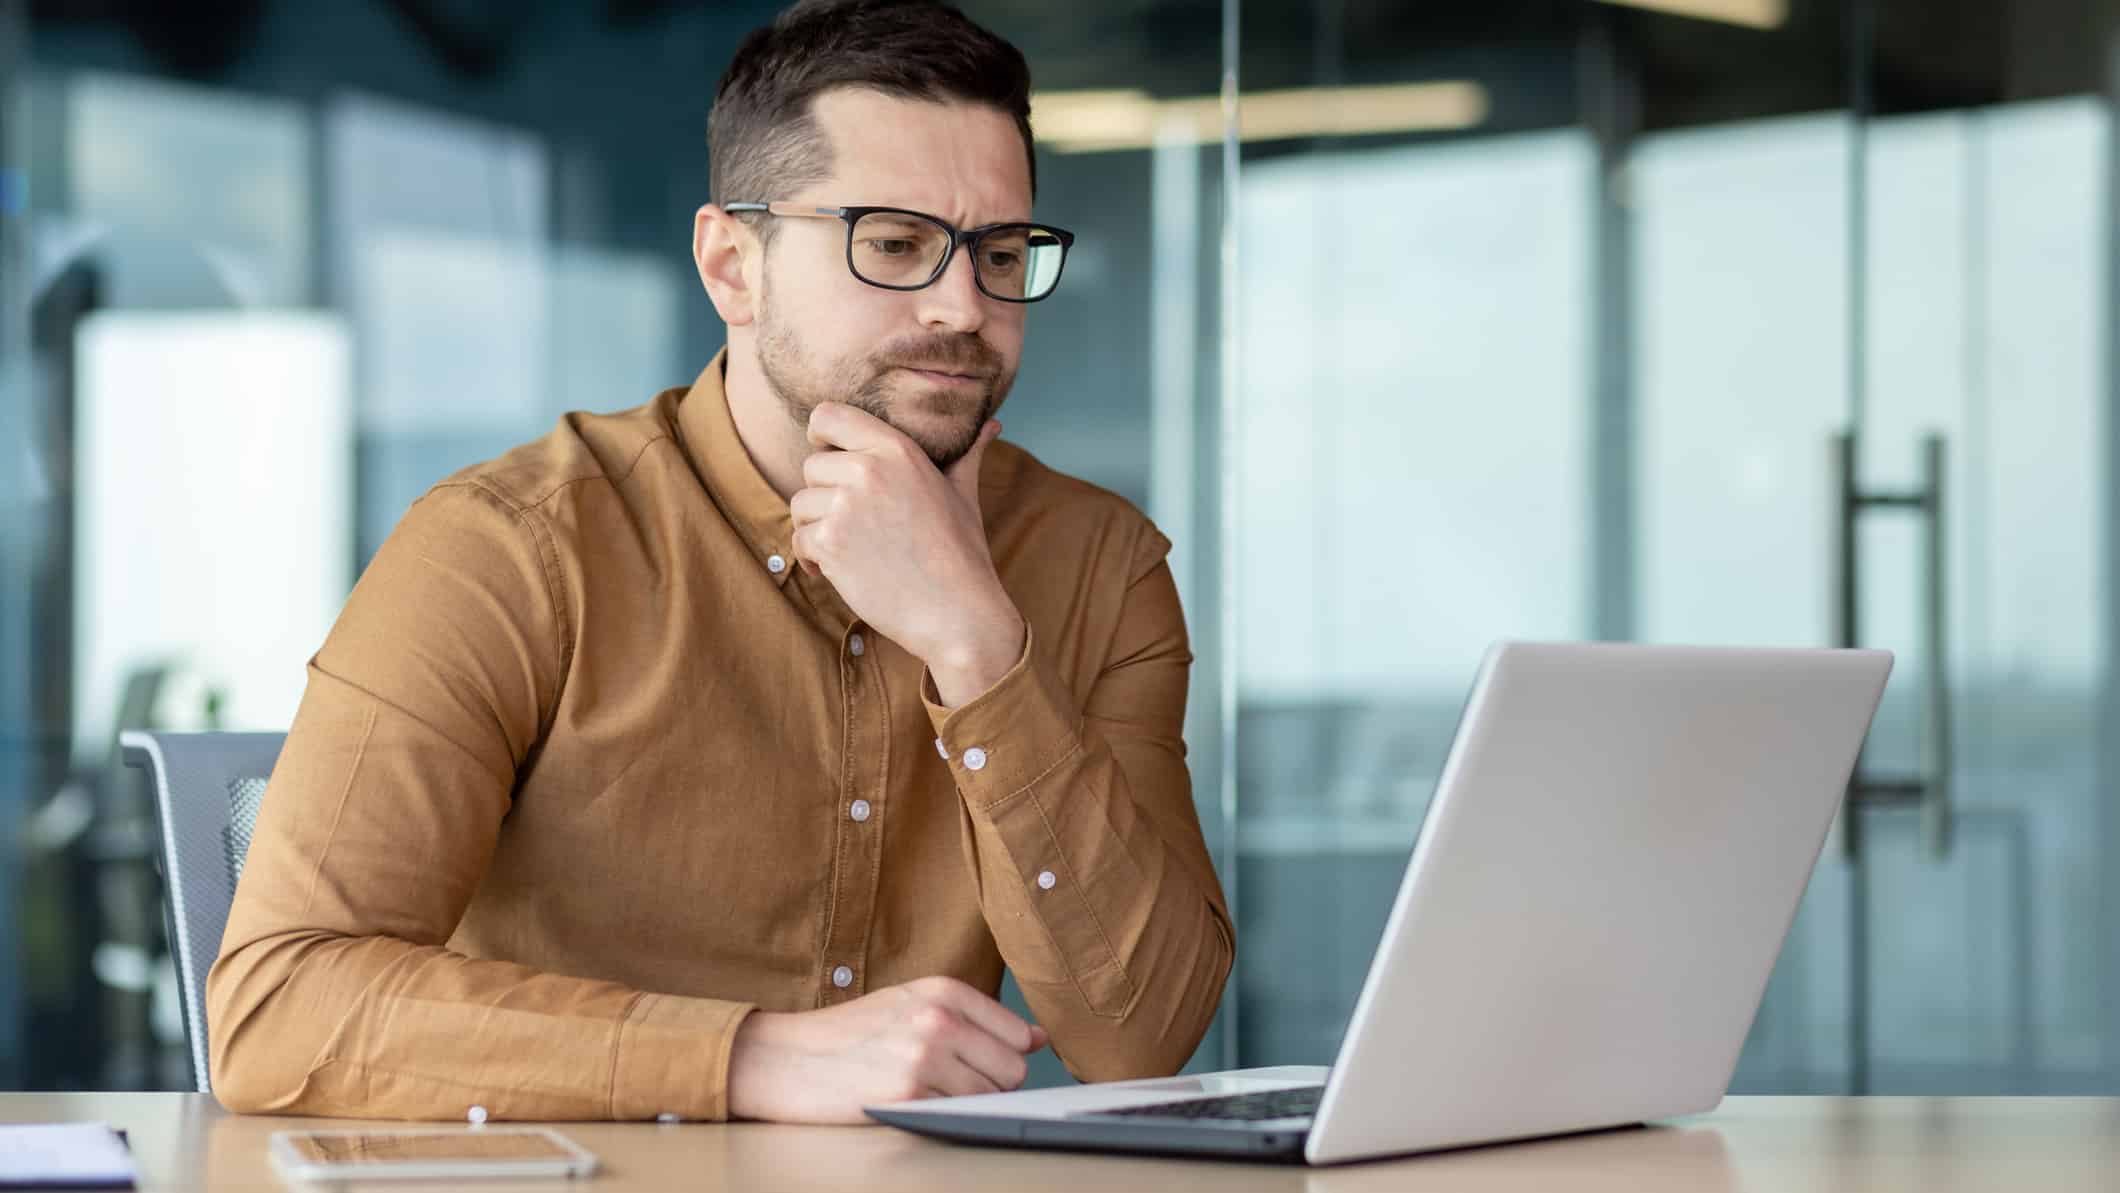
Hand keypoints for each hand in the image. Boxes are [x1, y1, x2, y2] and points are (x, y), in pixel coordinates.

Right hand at [726, 976, 1050, 1123]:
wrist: (785, 1059)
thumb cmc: (850, 1035)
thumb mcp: (910, 1006)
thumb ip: (975, 1018)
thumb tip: (1038, 1038)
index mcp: (943, 991)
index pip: (1018, 1034)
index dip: (1007, 1058)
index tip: (987, 1067)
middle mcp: (939, 1018)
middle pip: (1013, 1070)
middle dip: (992, 1085)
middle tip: (950, 1084)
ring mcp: (925, 1056)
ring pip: (991, 1097)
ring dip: (968, 1104)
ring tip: (928, 1093)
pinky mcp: (909, 1093)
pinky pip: (959, 1115)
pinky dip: (943, 1117)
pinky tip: (912, 1104)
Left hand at [790, 404, 1024, 705]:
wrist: (957, 612)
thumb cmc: (962, 554)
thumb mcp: (964, 494)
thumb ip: (967, 454)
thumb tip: (992, 425)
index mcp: (897, 449)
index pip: (828, 416)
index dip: (821, 436)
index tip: (829, 455)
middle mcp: (868, 470)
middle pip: (811, 466)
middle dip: (825, 496)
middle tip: (855, 524)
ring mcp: (845, 506)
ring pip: (801, 505)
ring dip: (817, 529)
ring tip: (852, 549)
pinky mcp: (830, 542)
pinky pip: (799, 540)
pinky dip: (813, 560)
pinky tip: (843, 572)